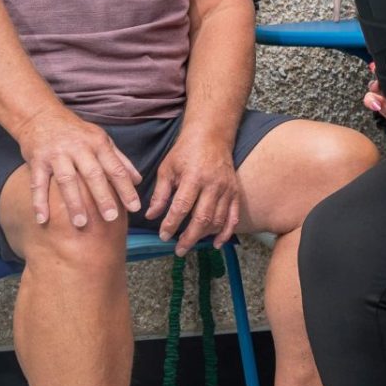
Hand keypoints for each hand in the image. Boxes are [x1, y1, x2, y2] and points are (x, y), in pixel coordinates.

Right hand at [16, 104, 142, 228]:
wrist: (41, 115)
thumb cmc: (76, 132)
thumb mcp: (101, 139)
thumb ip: (120, 160)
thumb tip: (138, 180)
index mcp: (98, 143)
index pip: (115, 168)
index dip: (126, 188)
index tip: (135, 207)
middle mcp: (78, 148)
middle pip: (93, 174)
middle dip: (103, 197)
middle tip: (112, 218)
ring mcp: (57, 154)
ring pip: (67, 180)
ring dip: (74, 202)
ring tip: (81, 223)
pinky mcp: (37, 160)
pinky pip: (38, 183)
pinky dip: (39, 202)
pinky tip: (42, 220)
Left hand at [145, 126, 240, 248]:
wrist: (212, 136)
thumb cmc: (186, 151)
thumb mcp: (167, 168)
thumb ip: (160, 193)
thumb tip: (151, 215)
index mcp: (193, 177)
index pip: (182, 207)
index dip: (171, 224)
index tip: (163, 235)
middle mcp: (213, 185)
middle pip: (202, 219)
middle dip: (189, 237)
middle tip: (178, 250)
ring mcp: (226, 189)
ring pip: (217, 220)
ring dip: (204, 236)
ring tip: (190, 243)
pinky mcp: (235, 192)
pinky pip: (233, 217)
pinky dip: (226, 232)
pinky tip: (217, 243)